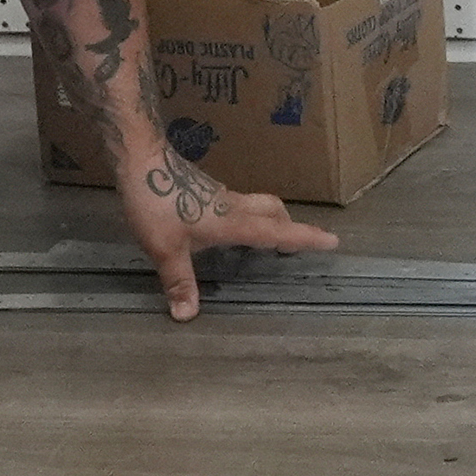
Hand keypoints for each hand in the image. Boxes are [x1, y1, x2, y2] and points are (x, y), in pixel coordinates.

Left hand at [120, 153, 339, 320]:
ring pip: (259, 205)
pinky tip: (229, 227)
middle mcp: (233, 207)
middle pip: (274, 212)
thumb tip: (187, 316)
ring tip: (271, 237)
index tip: (333, 240)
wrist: (142, 160)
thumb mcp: (165, 248)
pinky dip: (249, 216)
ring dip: (272, 219)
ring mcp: (220, 196)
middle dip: (292, 227)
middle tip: (303, 241)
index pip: (277, 232)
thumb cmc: (157, 202)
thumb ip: (178, 281)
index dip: (305, 238)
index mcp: (232, 222)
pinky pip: (240, 204)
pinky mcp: (206, 191)